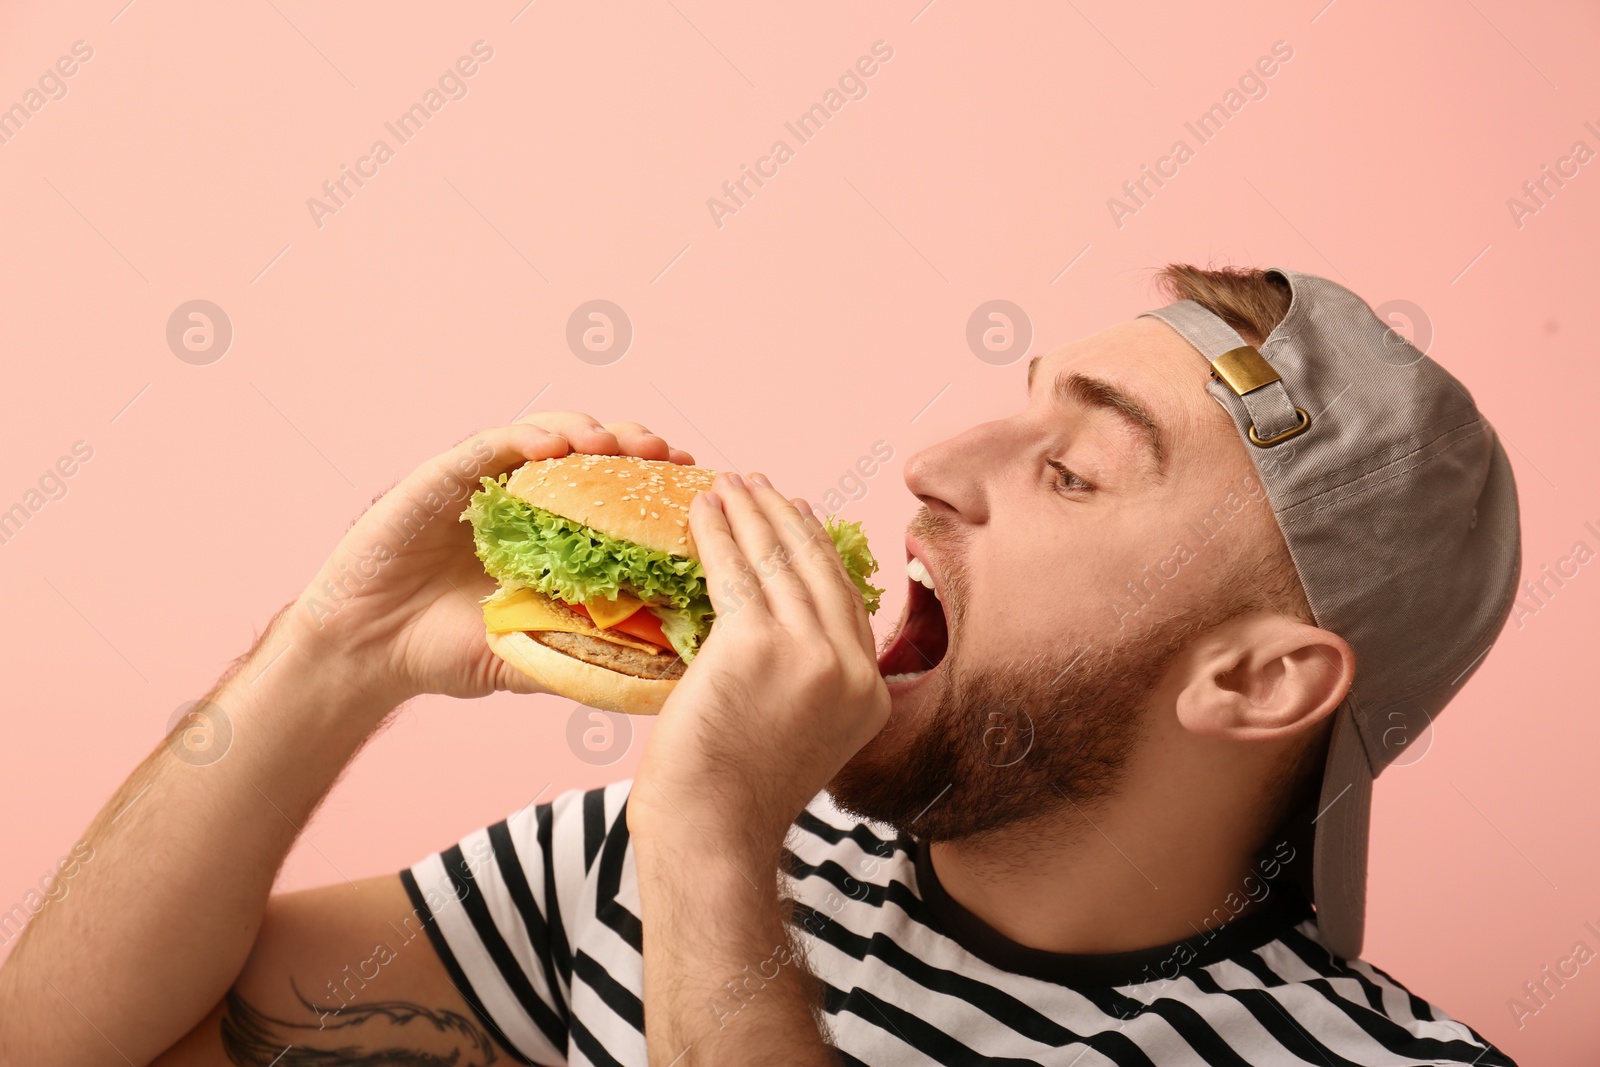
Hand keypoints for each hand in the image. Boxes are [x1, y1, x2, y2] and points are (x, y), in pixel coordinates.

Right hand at [285, 414, 694, 708]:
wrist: (367, 653)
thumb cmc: (444, 652)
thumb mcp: (532, 653)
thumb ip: (589, 654)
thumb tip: (668, 679)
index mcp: (548, 535)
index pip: (614, 495)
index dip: (656, 488)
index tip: (697, 489)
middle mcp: (521, 499)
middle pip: (591, 456)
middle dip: (636, 450)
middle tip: (671, 457)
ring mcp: (482, 482)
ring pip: (549, 436)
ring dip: (592, 434)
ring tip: (623, 445)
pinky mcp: (442, 475)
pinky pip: (492, 443)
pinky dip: (528, 437)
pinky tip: (559, 444)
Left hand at [629, 471, 889, 855]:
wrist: (712, 832)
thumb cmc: (735, 798)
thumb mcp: (802, 737)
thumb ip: (809, 687)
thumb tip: (778, 634)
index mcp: (871, 695)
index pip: (848, 604)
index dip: (821, 552)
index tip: (799, 517)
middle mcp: (852, 670)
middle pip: (820, 572)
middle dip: (786, 519)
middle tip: (760, 486)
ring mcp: (810, 653)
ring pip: (778, 562)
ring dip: (750, 513)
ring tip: (727, 484)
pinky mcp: (759, 643)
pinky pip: (735, 571)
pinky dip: (717, 533)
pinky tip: (703, 510)